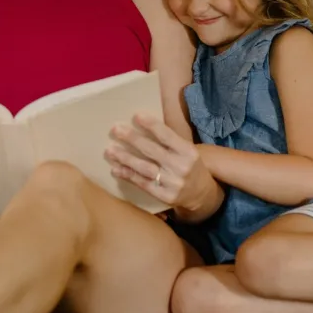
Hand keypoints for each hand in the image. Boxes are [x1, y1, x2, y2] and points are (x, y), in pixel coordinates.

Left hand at [105, 113, 219, 212]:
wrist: (202, 194)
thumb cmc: (189, 166)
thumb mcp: (186, 151)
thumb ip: (169, 142)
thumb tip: (141, 127)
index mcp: (188, 152)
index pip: (167, 136)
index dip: (151, 125)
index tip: (136, 116)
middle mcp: (182, 167)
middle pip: (152, 151)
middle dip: (132, 139)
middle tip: (115, 129)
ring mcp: (173, 183)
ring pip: (145, 168)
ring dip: (125, 158)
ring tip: (110, 151)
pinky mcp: (165, 196)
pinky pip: (143, 183)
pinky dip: (128, 175)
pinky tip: (116, 169)